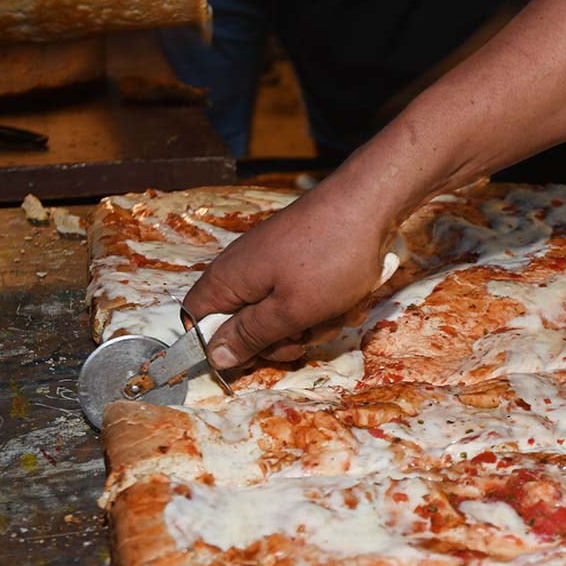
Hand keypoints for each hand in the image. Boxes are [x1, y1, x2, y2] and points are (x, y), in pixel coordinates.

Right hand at [182, 172, 393, 367]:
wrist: (369, 204)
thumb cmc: (329, 258)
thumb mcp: (290, 310)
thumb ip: (250, 336)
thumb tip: (214, 357)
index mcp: (227, 280)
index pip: (196, 319)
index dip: (216, 346)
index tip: (249, 361)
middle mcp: (243, 269)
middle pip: (242, 324)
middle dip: (275, 340)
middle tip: (302, 340)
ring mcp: (274, 264)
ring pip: (280, 314)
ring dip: (310, 324)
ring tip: (335, 312)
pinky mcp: (300, 261)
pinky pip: (304, 297)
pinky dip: (325, 305)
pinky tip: (348, 298)